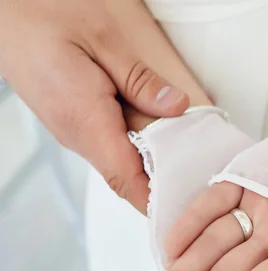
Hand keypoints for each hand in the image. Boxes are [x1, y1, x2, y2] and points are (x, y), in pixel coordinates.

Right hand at [0, 0, 188, 212]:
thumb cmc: (43, 17)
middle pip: (127, 178)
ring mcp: (74, 132)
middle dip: (164, 186)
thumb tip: (175, 107)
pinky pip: (112, 147)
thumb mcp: (101, 39)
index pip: (125, 179)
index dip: (155, 202)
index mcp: (84, 119)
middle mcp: (77, 135)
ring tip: (192, 159)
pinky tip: (163, 135)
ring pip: (121, 163)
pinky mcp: (75, 123)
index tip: (184, 211)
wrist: (3, 14)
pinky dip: (139, 148)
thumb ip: (139, 78)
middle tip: (203, 182)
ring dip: (154, 165)